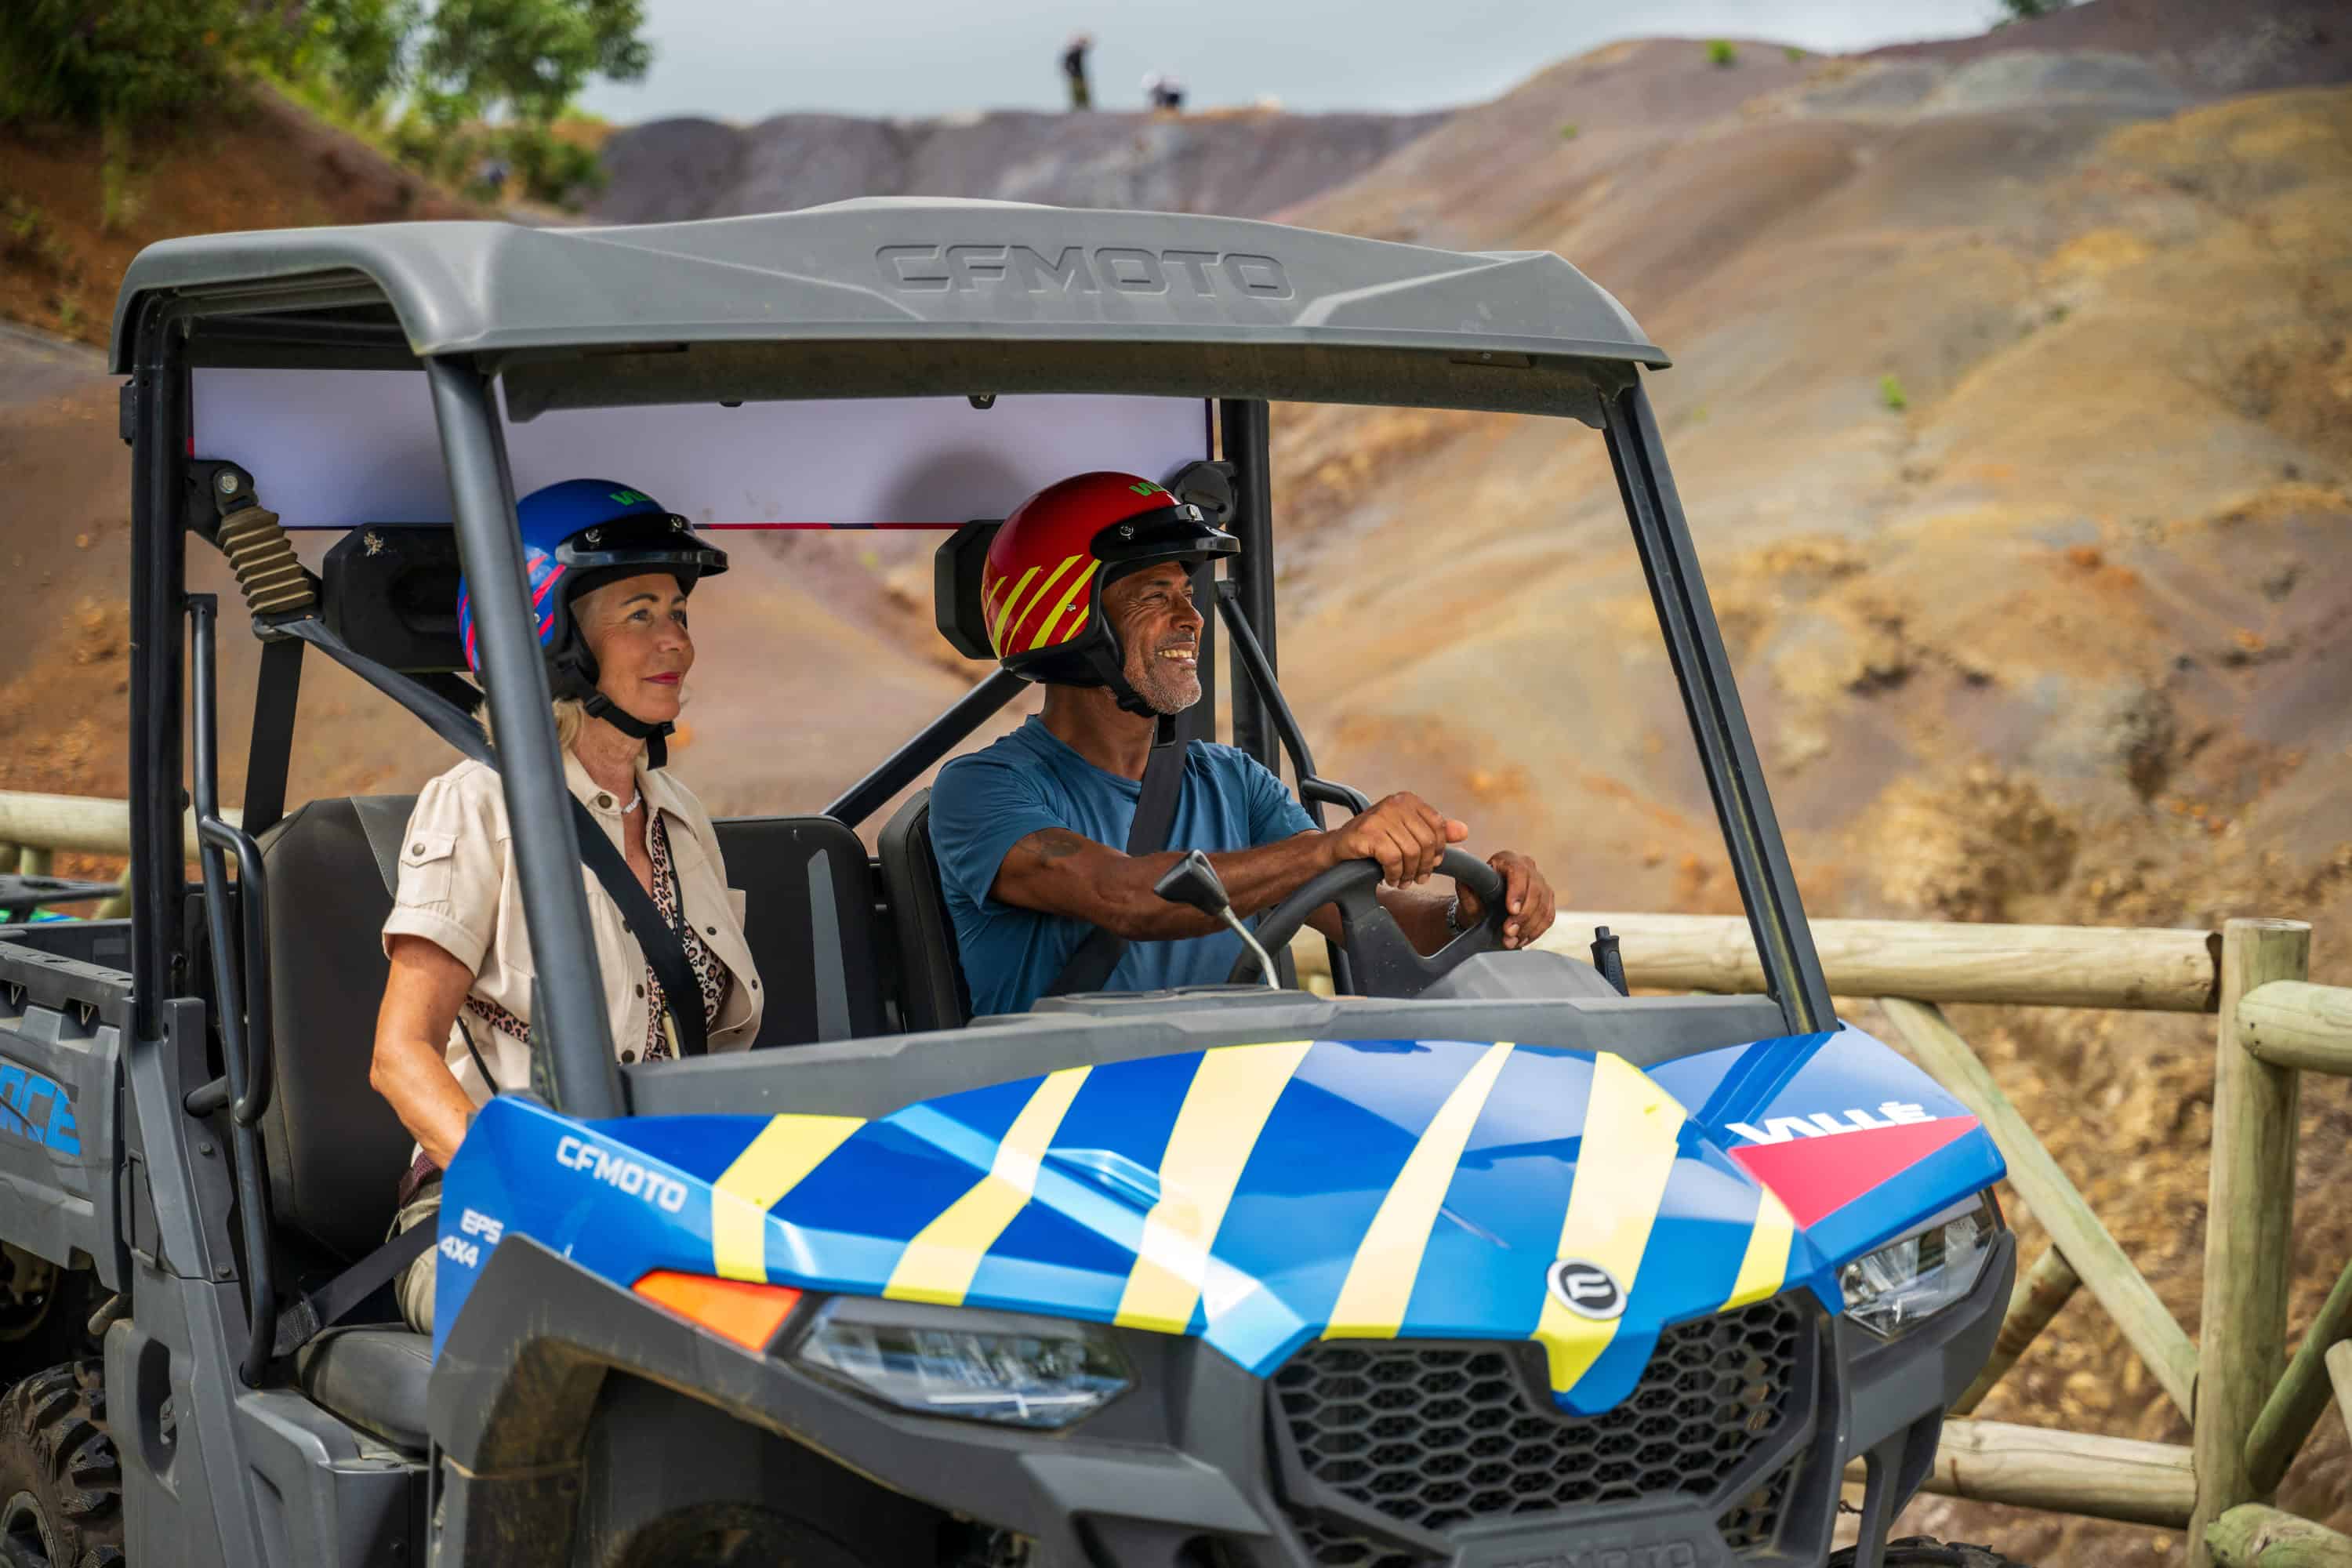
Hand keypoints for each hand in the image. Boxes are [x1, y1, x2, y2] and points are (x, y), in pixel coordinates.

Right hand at [1327, 792, 1468, 886]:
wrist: (1337, 848)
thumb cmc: (1374, 842)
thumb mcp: (1406, 834)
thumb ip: (1435, 832)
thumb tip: (1464, 831)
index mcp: (1408, 800)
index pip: (1438, 826)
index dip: (1438, 850)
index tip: (1431, 865)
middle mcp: (1395, 803)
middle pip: (1427, 841)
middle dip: (1424, 866)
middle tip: (1416, 879)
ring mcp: (1380, 816)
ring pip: (1411, 852)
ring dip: (1408, 873)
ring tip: (1402, 881)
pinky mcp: (1367, 832)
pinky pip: (1393, 859)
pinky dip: (1394, 873)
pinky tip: (1389, 877)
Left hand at [1456, 851, 1556, 949]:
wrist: (1483, 911)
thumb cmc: (1475, 899)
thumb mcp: (1467, 894)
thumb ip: (1466, 885)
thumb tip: (1462, 864)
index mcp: (1506, 859)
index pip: (1518, 871)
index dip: (1517, 891)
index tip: (1511, 910)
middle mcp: (1526, 867)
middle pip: (1535, 890)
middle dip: (1523, 915)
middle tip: (1508, 932)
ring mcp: (1540, 882)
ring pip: (1543, 905)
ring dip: (1529, 927)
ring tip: (1511, 940)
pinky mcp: (1547, 899)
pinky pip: (1548, 916)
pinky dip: (1536, 931)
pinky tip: (1521, 939)